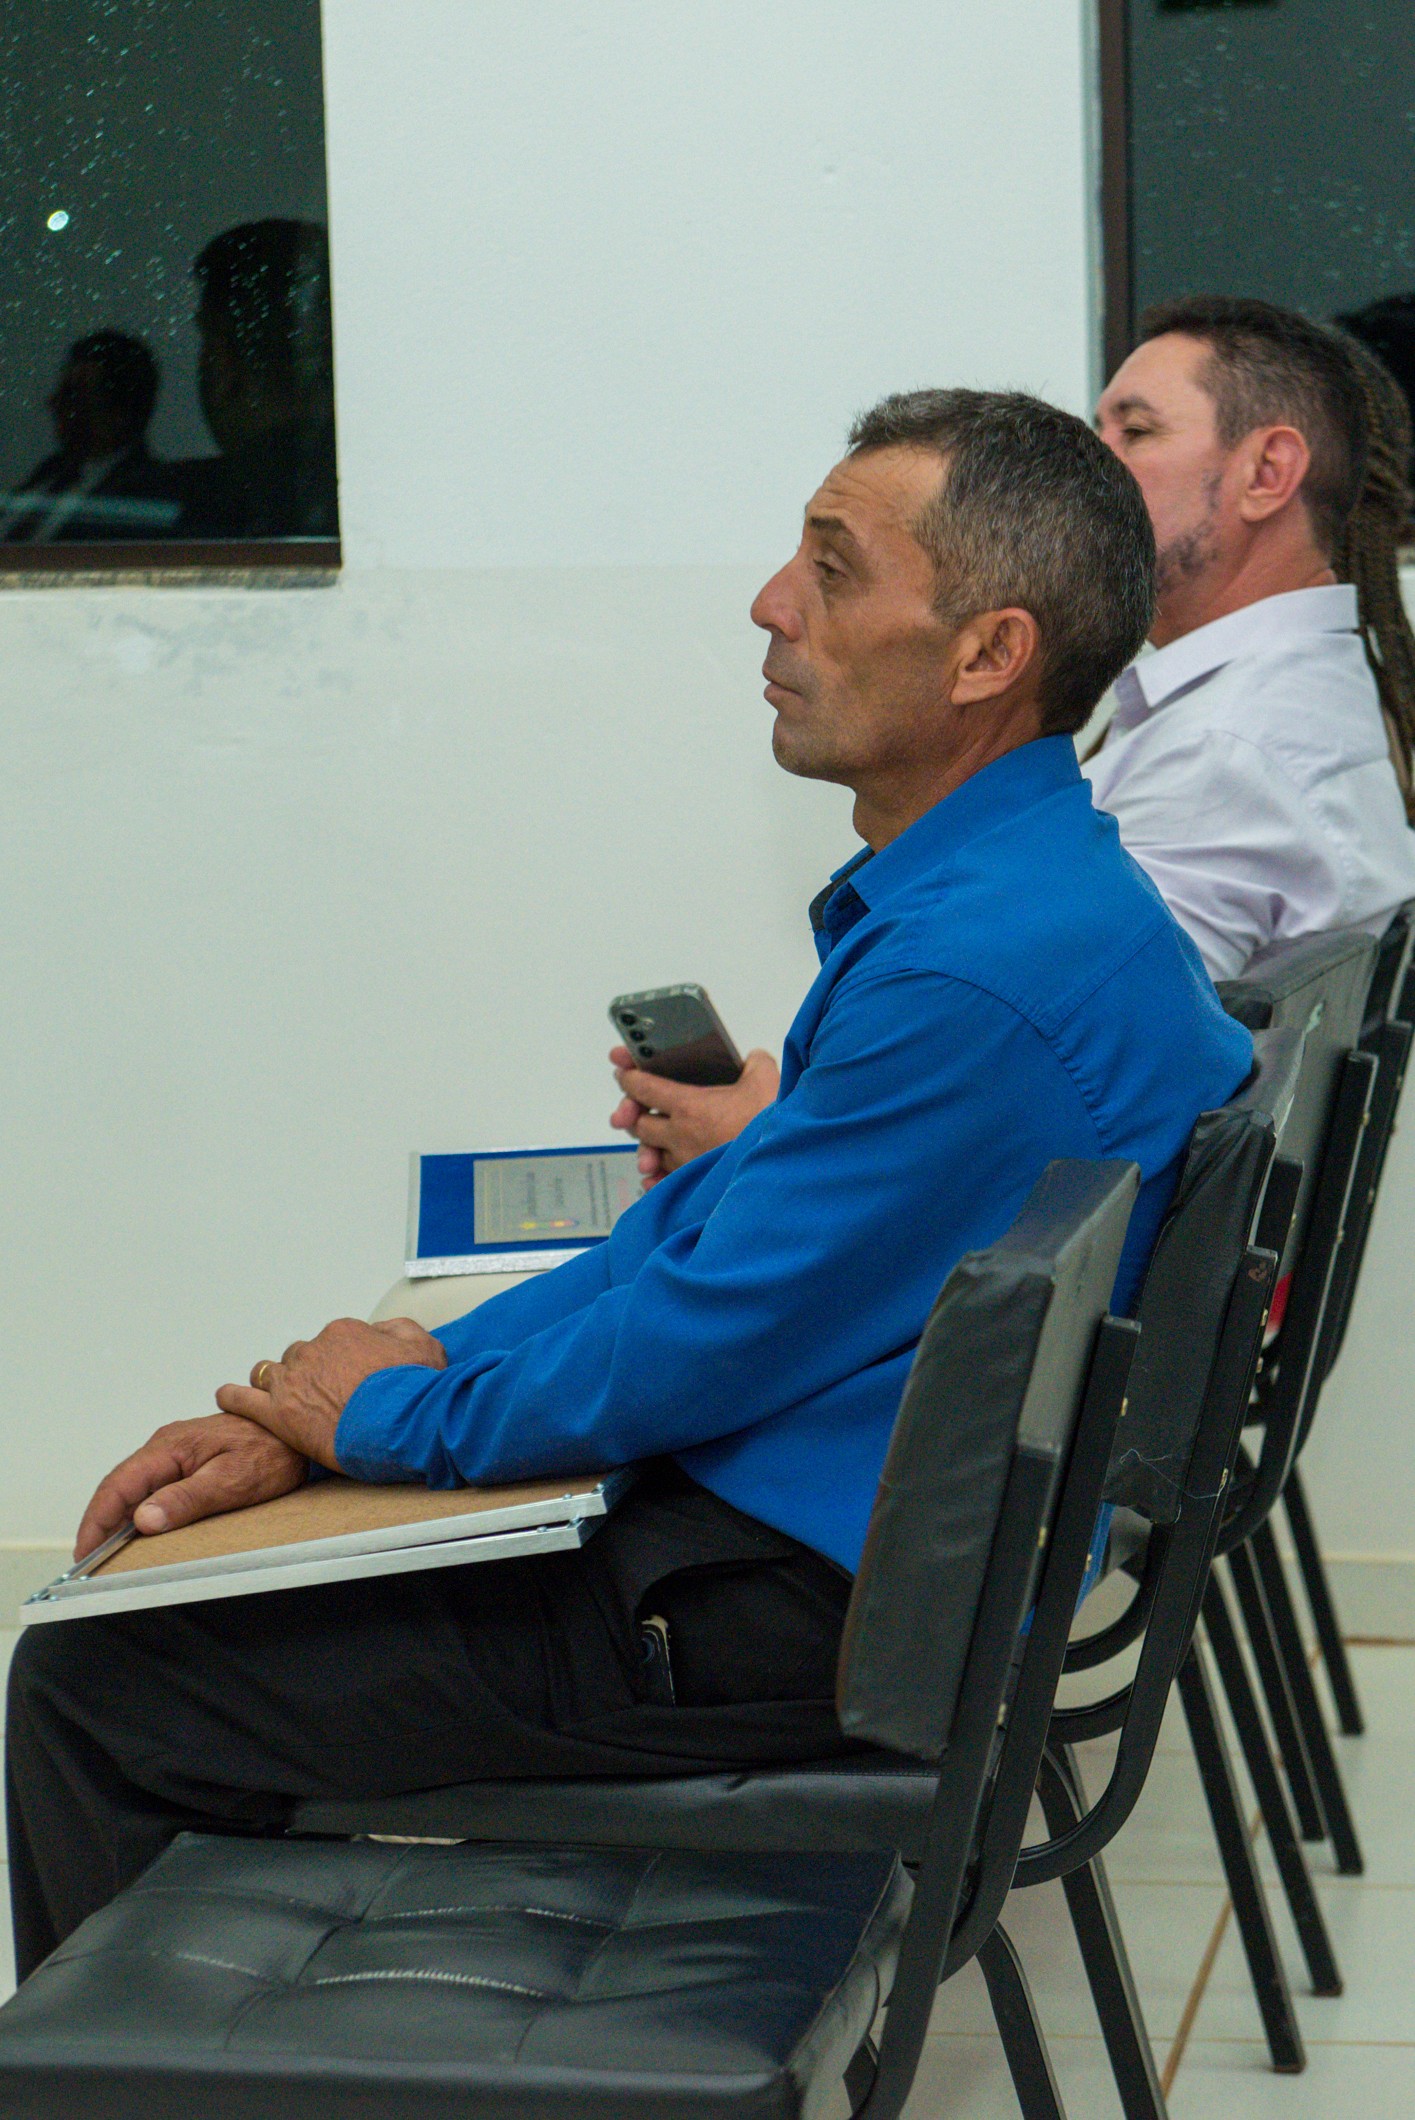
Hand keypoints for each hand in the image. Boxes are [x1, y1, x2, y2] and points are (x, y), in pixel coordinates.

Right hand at [75, 1414, 306, 1560]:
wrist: (299, 1433)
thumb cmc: (272, 1452)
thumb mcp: (230, 1481)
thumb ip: (186, 1500)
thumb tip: (142, 1519)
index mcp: (169, 1448)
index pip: (118, 1485)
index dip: (96, 1520)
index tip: (85, 1551)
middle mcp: (166, 1447)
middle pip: (120, 1488)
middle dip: (101, 1524)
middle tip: (91, 1562)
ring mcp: (176, 1453)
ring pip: (136, 1489)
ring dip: (119, 1519)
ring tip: (109, 1553)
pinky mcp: (189, 1462)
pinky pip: (154, 1488)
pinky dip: (140, 1512)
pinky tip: (142, 1533)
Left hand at [216, 1315, 447, 1468]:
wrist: (402, 1421)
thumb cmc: (415, 1388)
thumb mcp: (424, 1345)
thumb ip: (398, 1331)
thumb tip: (381, 1332)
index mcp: (344, 1333)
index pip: (331, 1342)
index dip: (339, 1362)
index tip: (348, 1378)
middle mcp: (313, 1350)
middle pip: (299, 1357)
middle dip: (306, 1373)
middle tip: (318, 1394)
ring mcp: (293, 1381)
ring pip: (269, 1374)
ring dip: (273, 1383)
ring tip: (276, 1396)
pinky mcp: (279, 1413)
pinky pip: (244, 1399)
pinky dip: (233, 1397)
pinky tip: (227, 1397)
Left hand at [608, 1045, 779, 1183]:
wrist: (782, 1168)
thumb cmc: (770, 1126)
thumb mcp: (767, 1080)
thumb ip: (754, 1062)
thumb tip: (751, 1059)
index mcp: (690, 1106)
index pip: (642, 1089)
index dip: (628, 1077)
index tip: (624, 1072)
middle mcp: (680, 1137)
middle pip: (639, 1124)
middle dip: (634, 1114)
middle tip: (637, 1107)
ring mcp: (684, 1164)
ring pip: (649, 1153)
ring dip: (647, 1145)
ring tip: (651, 1141)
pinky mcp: (693, 1186)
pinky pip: (662, 1182)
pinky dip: (656, 1176)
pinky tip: (656, 1172)